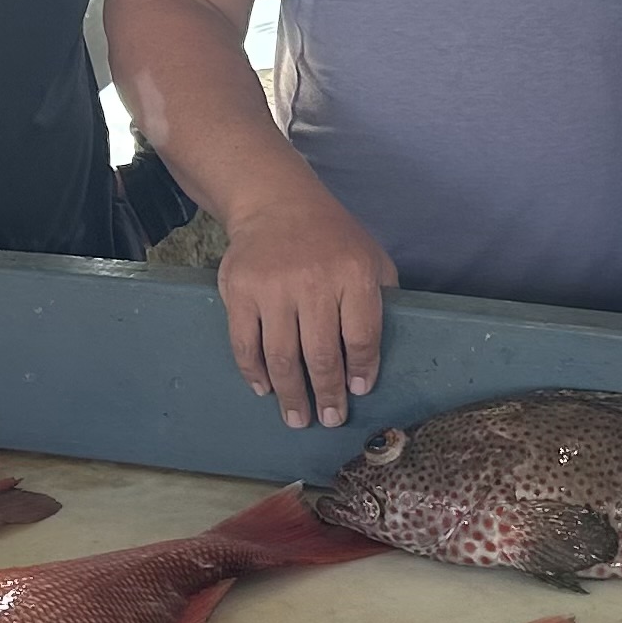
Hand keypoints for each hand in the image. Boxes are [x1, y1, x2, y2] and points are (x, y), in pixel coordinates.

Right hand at [215, 190, 398, 428]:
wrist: (276, 202)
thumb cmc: (332, 238)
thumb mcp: (371, 256)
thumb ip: (381, 299)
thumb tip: (379, 355)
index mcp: (353, 274)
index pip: (361, 337)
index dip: (361, 371)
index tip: (358, 392)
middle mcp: (313, 280)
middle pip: (321, 355)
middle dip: (326, 395)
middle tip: (329, 419)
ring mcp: (273, 286)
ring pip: (281, 356)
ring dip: (290, 395)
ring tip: (297, 418)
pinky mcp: (240, 289)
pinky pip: (245, 343)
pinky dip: (254, 372)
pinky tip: (265, 389)